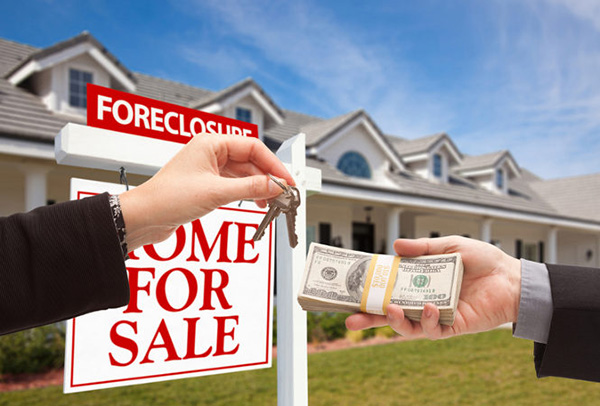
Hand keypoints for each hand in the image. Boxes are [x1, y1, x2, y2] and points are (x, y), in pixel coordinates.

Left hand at [119, 134, 293, 249]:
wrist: (144, 218)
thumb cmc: (168, 198)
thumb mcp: (216, 193)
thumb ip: (250, 188)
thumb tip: (276, 185)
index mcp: (211, 143)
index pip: (253, 147)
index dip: (273, 164)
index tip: (287, 180)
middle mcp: (211, 152)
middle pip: (250, 160)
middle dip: (268, 178)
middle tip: (284, 194)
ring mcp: (209, 168)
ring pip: (244, 174)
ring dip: (259, 188)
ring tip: (272, 202)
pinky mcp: (207, 184)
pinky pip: (235, 185)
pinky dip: (248, 193)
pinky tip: (257, 203)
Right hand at [345, 236, 520, 338]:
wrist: (513, 278)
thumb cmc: (484, 261)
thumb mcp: (449, 246)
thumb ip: (423, 248)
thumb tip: (394, 246)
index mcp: (420, 281)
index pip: (389, 288)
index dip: (370, 291)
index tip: (351, 290)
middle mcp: (423, 299)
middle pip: (390, 312)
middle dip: (369, 318)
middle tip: (351, 320)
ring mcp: (437, 315)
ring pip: (407, 326)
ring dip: (395, 322)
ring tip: (390, 310)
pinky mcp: (453, 326)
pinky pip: (433, 329)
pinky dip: (426, 320)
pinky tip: (428, 307)